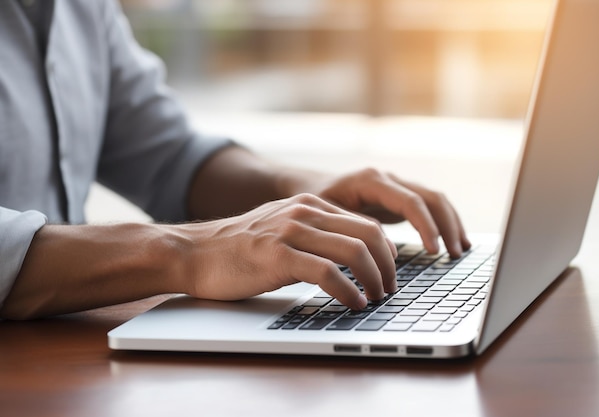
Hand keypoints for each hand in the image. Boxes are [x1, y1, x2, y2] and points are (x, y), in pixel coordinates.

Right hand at [177, 193, 397, 309]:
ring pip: (354, 250)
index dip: (385, 250)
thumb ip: (311, 233)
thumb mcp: (279, 229)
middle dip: (388, 265)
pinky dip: (347, 291)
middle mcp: (304, 212)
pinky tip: (351, 303)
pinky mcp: (278, 256)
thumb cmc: (237, 250)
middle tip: (390, 289)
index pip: (364, 223)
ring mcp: (291, 232)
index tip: (389, 272)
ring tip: (375, 298)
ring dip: (374, 279)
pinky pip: (328, 273)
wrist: (194, 253)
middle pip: (368, 234)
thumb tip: (345, 254)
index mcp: (308, 205)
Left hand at [306, 168, 471, 257]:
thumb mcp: (328, 215)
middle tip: (455, 254)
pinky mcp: (396, 199)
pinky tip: (451, 242)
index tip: (434, 250)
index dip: (425, 226)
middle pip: (430, 197)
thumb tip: (388, 250)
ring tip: (459, 251)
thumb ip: (356, 228)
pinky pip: (427, 208)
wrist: (305, 188)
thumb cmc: (312, 202)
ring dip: (450, 224)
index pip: (410, 201)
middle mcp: (387, 180)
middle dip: (446, 225)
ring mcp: (394, 187)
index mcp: (371, 181)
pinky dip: (441, 223)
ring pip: (433, 200)